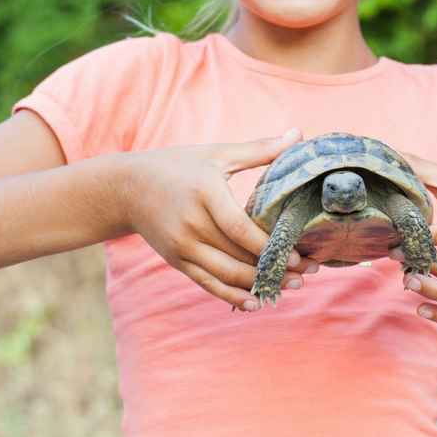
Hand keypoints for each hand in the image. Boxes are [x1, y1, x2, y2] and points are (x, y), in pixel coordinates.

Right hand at [121, 128, 318, 310]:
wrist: (128, 188)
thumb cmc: (178, 165)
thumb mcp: (217, 153)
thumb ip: (259, 148)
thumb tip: (299, 134)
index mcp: (205, 193)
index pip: (240, 229)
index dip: (270, 247)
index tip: (299, 256)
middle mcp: (191, 224)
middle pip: (238, 257)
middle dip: (275, 269)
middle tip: (308, 274)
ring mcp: (182, 247)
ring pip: (226, 276)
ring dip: (260, 286)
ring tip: (290, 287)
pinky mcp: (177, 261)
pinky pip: (208, 284)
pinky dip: (233, 297)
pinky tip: (257, 302)